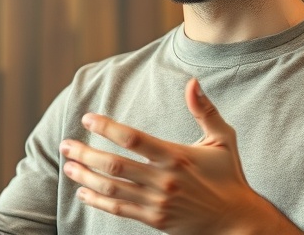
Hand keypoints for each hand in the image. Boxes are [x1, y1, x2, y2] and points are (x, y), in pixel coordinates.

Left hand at [59, 78, 301, 234]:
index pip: (133, 138)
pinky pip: (119, 209)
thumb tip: (192, 82)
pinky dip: (97, 200)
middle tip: (66, 144)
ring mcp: (157, 202)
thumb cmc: (229, 176)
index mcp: (176, 155)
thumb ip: (205, 111)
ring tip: (67, 165)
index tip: (88, 119)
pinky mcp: (154, 219)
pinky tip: (82, 191)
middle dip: (85, 153)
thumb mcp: (223, 139)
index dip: (107, 127)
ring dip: (85, 175)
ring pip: (112, 187)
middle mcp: (164, 179)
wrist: (237, 221)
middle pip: (114, 164)